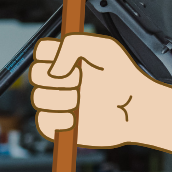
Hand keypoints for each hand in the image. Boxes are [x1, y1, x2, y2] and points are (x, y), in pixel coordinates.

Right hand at [30, 32, 171, 154]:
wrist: (136, 107)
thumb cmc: (125, 78)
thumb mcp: (104, 48)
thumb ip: (73, 46)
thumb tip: (53, 70)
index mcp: (67, 59)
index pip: (40, 51)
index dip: (49, 55)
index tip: (71, 61)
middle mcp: (60, 80)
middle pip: (35, 74)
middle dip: (58, 78)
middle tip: (80, 80)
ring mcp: (58, 102)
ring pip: (39, 98)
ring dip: (62, 99)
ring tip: (82, 100)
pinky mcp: (59, 125)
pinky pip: (43, 122)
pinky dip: (59, 120)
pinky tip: (76, 118)